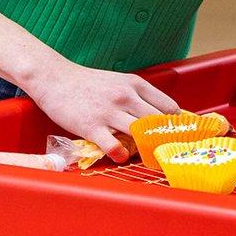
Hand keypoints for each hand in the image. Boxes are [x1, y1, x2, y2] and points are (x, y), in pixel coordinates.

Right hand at [26, 58, 178, 160]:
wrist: (55, 78)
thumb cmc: (89, 84)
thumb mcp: (120, 82)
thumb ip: (139, 97)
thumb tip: (162, 115)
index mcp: (135, 85)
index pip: (170, 107)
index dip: (178, 124)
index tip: (180, 136)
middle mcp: (125, 97)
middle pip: (159, 122)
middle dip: (166, 138)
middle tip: (168, 151)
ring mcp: (108, 112)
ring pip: (140, 132)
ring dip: (146, 147)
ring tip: (148, 156)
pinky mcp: (91, 126)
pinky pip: (113, 145)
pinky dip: (120, 154)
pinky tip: (121, 156)